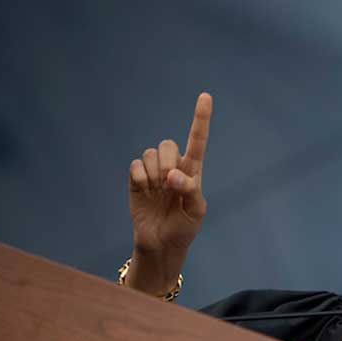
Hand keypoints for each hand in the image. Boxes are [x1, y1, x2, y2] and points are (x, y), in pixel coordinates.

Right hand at [128, 92, 211, 258]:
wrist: (162, 243)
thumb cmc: (184, 226)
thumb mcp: (196, 211)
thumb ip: (189, 189)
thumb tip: (172, 174)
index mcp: (193, 170)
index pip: (198, 140)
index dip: (201, 118)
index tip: (206, 96)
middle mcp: (173, 166)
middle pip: (167, 144)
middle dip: (167, 163)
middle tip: (169, 185)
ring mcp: (153, 172)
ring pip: (150, 153)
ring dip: (154, 174)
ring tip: (158, 192)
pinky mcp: (136, 179)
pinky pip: (135, 165)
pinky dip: (140, 179)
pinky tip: (145, 191)